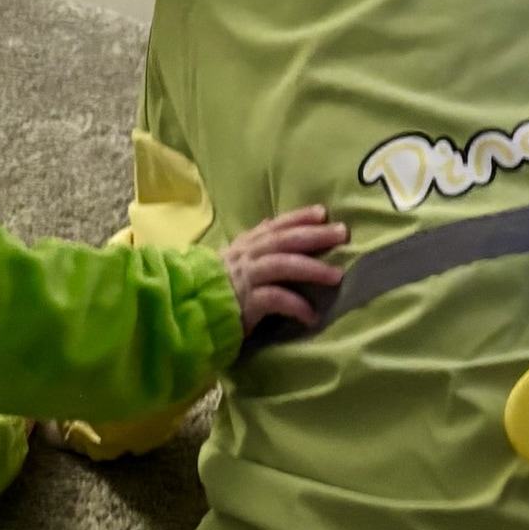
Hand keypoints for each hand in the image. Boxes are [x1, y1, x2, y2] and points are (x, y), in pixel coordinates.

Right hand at [221, 207, 348, 333]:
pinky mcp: (245, 303)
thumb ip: (250, 246)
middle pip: (283, 240)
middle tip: (342, 233)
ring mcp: (245, 279)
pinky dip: (296, 306)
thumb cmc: (212, 291)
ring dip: (311, 268)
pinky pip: (275, 300)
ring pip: (282, 265)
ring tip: (336, 276)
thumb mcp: (231, 262)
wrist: (186, 313)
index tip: (322, 212)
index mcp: (243, 247)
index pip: (273, 227)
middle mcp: (245, 258)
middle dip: (314, 235)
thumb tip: (268, 222)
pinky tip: (312, 316)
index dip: (298, 217)